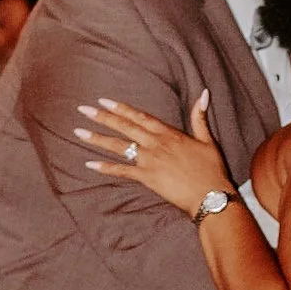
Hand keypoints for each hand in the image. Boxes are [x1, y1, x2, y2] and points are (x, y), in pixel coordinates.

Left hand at [74, 91, 234, 217]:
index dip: (121, 108)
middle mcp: (156, 144)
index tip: (104, 101)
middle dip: (102, 117)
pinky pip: (122, 171)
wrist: (211, 195)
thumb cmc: (212, 170)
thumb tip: (203, 93)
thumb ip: (200, 117)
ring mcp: (150, 160)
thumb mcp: (208, 140)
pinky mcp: (147, 178)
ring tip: (78, 132)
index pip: (140, 116)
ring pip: (119, 146)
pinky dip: (105, 167)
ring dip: (97, 138)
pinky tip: (89, 163)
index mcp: (169, 133)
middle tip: (83, 109)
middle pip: (124, 127)